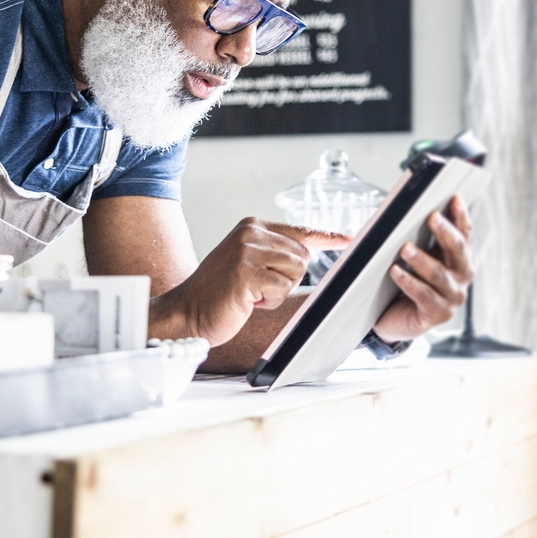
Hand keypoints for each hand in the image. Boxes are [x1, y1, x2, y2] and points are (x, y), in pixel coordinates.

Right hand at [153, 218, 347, 346]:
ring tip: (250, 293)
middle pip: (303, 256)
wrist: (188, 312)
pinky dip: (268, 302)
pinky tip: (246, 301)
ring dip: (277, 292)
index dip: (327, 237)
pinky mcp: (247, 271)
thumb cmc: (219, 294)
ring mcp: (248, 250)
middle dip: (287, 279)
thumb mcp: (248, 263)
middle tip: (257, 288)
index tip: (348, 238)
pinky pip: (281, 289)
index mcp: (253, 226)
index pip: (300, 230)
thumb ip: (274, 254)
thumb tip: (309, 255)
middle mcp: (251, 232)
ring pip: (296, 272)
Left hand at [372, 196, 473, 342]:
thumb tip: (392, 215)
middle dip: (445, 231)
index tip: (454, 198)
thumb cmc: (403, 284)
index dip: (461, 216)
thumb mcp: (411, 258)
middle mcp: (461, 277)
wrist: (394, 321)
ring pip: (439, 274)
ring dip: (421, 259)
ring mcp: (452, 297)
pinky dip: (409, 282)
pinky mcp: (437, 314)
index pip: (464, 234)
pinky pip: (423, 295)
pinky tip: (395, 271)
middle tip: (431, 216)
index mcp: (458, 258)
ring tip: (405, 248)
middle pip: (457, 250)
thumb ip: (410, 237)